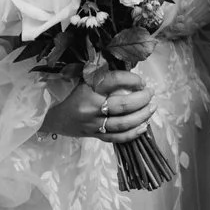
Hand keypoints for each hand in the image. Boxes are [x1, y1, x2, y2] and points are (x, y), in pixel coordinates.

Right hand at [39, 69, 153, 143]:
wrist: (56, 117)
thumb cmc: (74, 95)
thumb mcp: (86, 80)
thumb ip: (105, 75)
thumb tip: (131, 71)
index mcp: (89, 88)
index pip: (115, 80)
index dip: (132, 79)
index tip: (141, 81)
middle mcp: (92, 107)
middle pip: (123, 105)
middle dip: (142, 99)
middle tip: (150, 93)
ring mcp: (94, 124)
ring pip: (123, 123)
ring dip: (142, 116)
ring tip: (152, 108)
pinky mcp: (95, 136)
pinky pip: (117, 138)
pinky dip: (133, 133)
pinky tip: (144, 127)